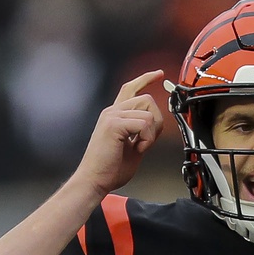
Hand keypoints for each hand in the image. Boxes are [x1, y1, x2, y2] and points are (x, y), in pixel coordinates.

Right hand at [75, 70, 165, 196]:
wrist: (94, 180)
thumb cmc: (109, 169)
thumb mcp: (132, 147)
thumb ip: (141, 133)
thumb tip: (154, 127)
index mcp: (115, 115)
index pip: (130, 88)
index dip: (146, 79)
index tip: (159, 74)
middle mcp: (112, 111)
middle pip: (147, 100)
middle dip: (156, 122)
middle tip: (146, 142)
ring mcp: (112, 116)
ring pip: (148, 112)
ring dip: (150, 133)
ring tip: (139, 148)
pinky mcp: (113, 124)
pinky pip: (144, 124)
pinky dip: (147, 139)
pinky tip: (138, 149)